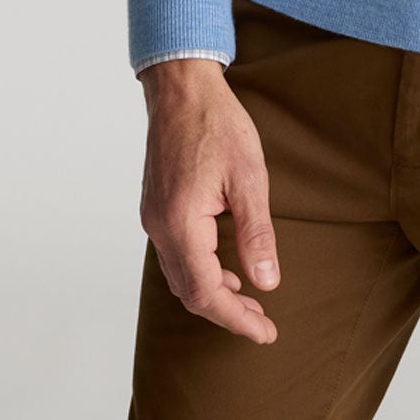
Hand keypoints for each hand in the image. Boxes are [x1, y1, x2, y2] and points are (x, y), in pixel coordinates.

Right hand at [137, 58, 280, 343]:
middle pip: (189, 291)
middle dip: (226, 312)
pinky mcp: (156, 205)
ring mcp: (153, 216)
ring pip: (179, 274)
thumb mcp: (249, 178)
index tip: (266, 333)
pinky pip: (174, 253)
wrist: (181, 86)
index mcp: (181, 223)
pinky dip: (200, 270)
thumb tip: (266, 283)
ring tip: (248, 298)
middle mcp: (159, 226)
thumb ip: (256, 235)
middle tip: (262, 321)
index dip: (236, 320)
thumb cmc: (217, 124)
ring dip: (212, 292)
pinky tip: (225, 265)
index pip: (206, 293)